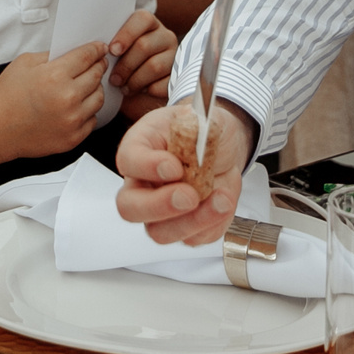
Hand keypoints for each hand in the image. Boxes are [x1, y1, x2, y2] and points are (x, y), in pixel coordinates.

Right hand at [0, 40, 107, 155]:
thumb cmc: (5, 96)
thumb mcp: (24, 63)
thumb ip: (51, 55)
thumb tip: (73, 53)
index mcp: (55, 76)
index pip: (87, 57)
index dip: (96, 50)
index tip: (100, 49)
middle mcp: (67, 98)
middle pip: (97, 76)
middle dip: (98, 67)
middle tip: (96, 64)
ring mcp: (72, 121)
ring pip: (99, 99)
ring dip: (94, 89)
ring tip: (83, 87)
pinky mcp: (72, 138)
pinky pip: (92, 120)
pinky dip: (87, 112)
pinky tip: (75, 107)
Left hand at [108, 11, 176, 121]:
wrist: (137, 93)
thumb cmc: (121, 67)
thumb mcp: (114, 53)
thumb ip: (109, 45)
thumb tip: (94, 46)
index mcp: (148, 24)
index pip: (142, 19)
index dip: (126, 35)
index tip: (112, 51)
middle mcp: (164, 36)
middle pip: (144, 46)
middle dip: (125, 65)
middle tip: (114, 79)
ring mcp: (173, 56)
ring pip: (154, 66)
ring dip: (134, 80)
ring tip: (124, 87)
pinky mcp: (177, 76)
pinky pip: (164, 83)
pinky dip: (148, 90)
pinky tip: (140, 92)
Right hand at [114, 101, 252, 245]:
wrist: (221, 145)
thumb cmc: (200, 129)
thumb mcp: (199, 115)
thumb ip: (197, 125)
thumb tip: (195, 141)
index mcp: (139, 149)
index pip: (128, 161)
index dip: (147, 166)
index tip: (174, 165)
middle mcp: (143, 184)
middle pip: (130, 208)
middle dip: (160, 206)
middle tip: (189, 196)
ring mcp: (161, 210)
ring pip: (161, 232)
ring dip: (194, 222)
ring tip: (221, 200)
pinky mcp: (185, 225)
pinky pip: (195, 238)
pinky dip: (215, 223)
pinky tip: (225, 200)